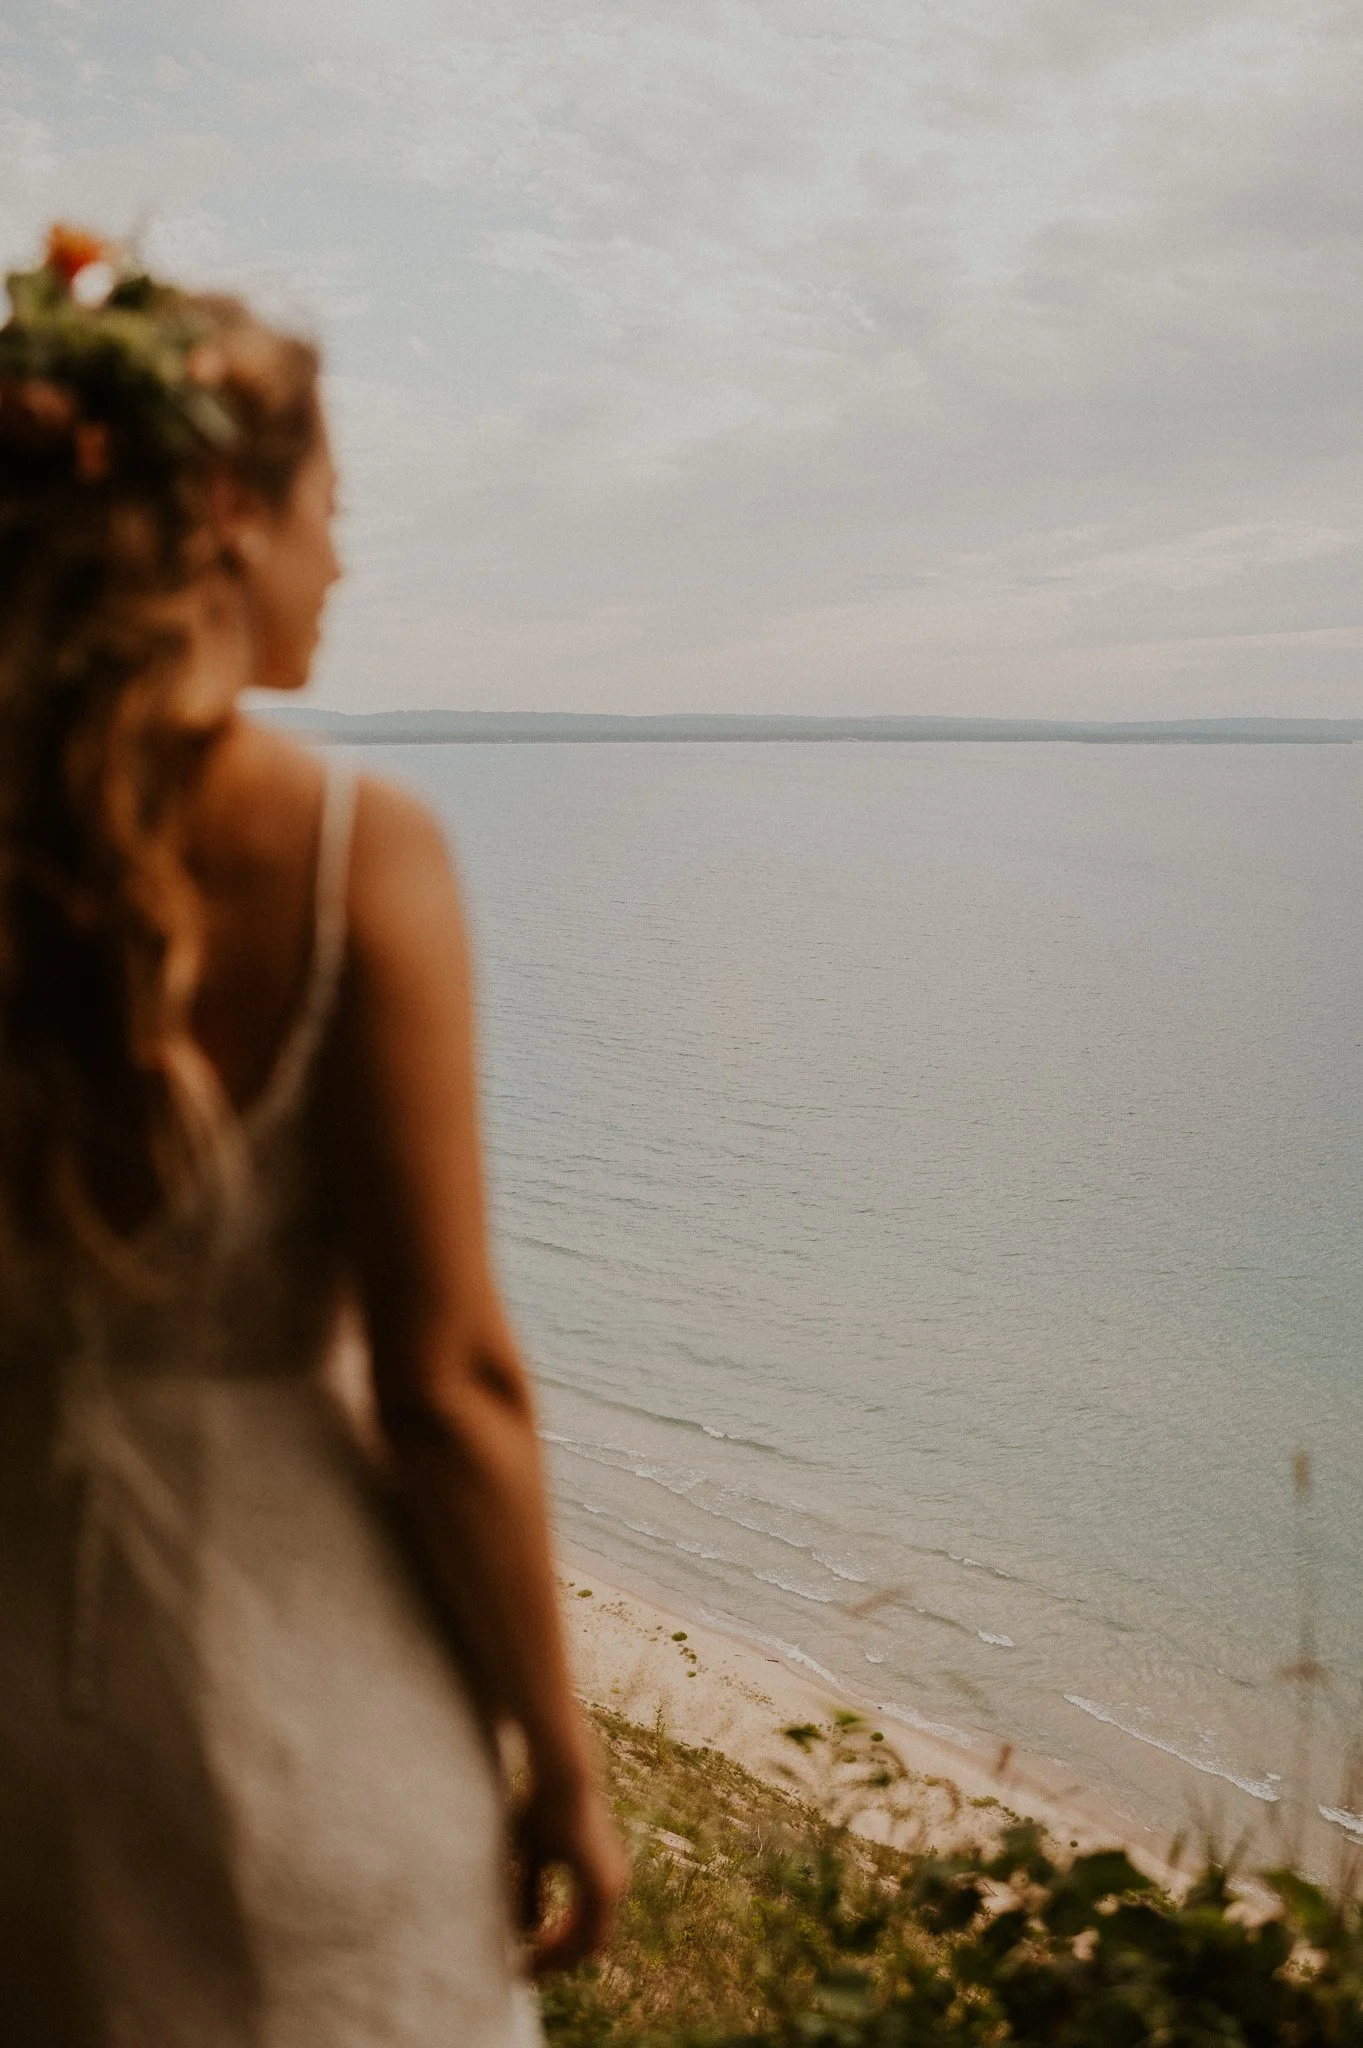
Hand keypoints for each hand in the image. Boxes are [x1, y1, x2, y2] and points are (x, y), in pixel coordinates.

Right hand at [514, 1766, 628, 1975]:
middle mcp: (611, 1884)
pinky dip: (559, 1947)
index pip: (583, 1929)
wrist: (563, 1778)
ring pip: (587, 1943)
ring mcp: (611, 1886)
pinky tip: (534, 1952)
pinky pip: (583, 1933)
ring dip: (556, 1959)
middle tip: (526, 1974)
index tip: (527, 1960)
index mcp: (598, 1877)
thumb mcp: (534, 1855)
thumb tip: (526, 1928)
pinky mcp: (604, 1885)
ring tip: (525, 1969)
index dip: (557, 1949)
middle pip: (587, 1943)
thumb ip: (532, 1891)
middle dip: (556, 1961)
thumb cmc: (544, 1806)